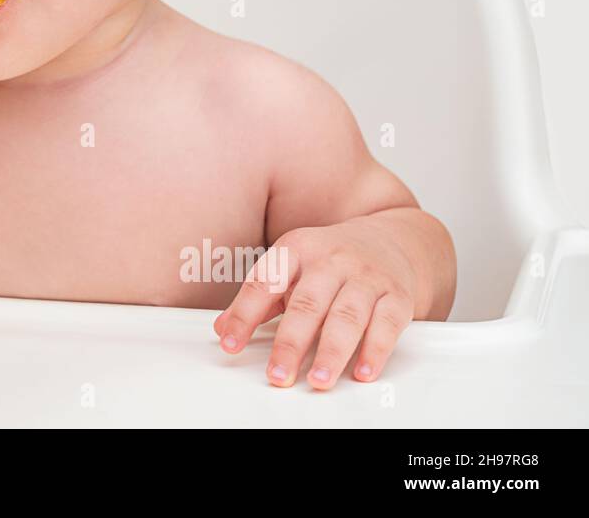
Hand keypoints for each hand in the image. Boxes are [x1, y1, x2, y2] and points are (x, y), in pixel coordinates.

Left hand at [213, 218, 420, 388]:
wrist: (388, 240)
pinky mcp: (397, 296)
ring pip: (347, 316)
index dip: (244, 315)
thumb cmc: (329, 261)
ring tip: (318, 379)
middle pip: (307, 304)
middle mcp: (331, 261)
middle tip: (278, 374)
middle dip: (291, 343)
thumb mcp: (290, 268)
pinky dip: (375, 350)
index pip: (265, 283)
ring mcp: (366, 277)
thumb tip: (222, 329)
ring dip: (332, 352)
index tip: (230, 344)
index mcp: (296, 249)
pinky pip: (387, 324)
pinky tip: (362, 372)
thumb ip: (258, 298)